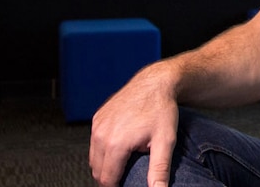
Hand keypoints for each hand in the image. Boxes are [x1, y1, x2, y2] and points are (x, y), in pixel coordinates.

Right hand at [89, 64, 179, 186]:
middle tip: (127, 177)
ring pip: (94, 158)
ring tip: (125, 164)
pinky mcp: (98, 117)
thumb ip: (159, 170)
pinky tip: (119, 148)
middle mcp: (101, 134)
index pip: (107, 180)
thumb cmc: (161, 109)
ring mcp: (98, 124)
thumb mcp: (165, 141)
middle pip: (98, 171)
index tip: (127, 186)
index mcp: (116, 143)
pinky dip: (103, 150)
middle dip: (110, 178)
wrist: (156, 82)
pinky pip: (94, 142)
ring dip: (105, 165)